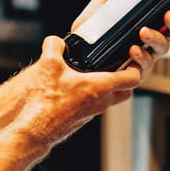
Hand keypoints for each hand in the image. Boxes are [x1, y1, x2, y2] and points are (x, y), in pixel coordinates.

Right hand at [23, 35, 141, 145]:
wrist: (34, 129)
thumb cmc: (44, 101)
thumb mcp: (48, 65)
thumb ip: (54, 46)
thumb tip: (56, 41)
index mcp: (99, 87)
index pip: (132, 78)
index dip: (136, 66)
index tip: (132, 57)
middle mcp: (101, 102)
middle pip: (126, 92)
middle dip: (126, 79)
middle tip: (118, 66)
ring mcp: (92, 113)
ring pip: (110, 100)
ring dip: (108, 88)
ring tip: (95, 74)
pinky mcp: (82, 119)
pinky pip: (95, 106)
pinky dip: (93, 97)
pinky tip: (78, 88)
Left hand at [71, 0, 169, 79]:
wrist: (74, 57)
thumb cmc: (89, 34)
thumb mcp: (100, 10)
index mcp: (148, 24)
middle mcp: (150, 42)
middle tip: (168, 15)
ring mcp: (144, 57)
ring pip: (162, 49)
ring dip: (156, 38)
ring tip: (144, 31)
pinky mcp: (134, 72)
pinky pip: (144, 66)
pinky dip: (140, 56)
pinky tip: (133, 49)